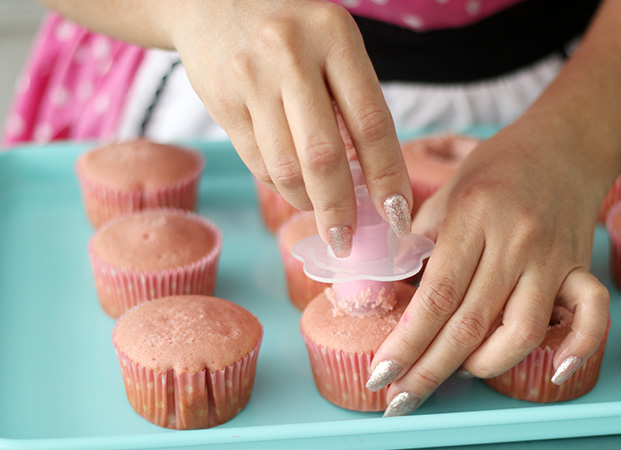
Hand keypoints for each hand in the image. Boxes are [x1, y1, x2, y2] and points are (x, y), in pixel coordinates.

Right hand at [169, 0, 412, 253]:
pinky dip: (280, 185)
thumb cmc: (292, 31)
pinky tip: (293, 184)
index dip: (388, 176)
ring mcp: (251, 78)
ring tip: (320, 211)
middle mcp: (292, 54)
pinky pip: (257, 163)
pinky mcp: (222, 102)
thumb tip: (374, 181)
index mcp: (335, 36)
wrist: (209, 0)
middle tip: (346, 240)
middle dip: (339, 209)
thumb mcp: (333, 44)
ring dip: (307, 202)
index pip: (371, 122)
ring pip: (285, 168)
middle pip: (323, 156)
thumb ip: (352, 102)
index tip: (397, 216)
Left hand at [365, 120, 610, 415]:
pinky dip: (578, 348)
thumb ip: (419, 242)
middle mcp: (516, 241)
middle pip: (471, 323)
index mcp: (474, 218)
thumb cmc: (494, 170)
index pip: (437, 294)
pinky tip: (554, 373)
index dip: (407, 340)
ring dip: (484, 366)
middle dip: (430, 369)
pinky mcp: (582, 268)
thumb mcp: (445, 192)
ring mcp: (554, 257)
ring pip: (523, 330)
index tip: (381, 374)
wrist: (562, 145)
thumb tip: (390, 296)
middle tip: (400, 399)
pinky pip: (591, 314)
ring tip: (454, 374)